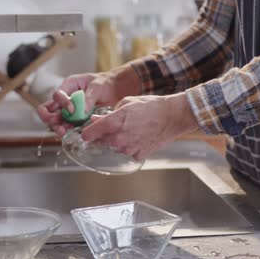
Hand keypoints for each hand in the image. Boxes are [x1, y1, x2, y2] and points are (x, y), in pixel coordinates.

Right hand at [38, 65, 140, 135]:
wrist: (115, 91)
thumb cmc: (105, 83)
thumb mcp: (97, 86)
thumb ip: (89, 97)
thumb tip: (83, 111)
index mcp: (68, 86)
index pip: (57, 95)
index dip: (62, 103)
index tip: (72, 109)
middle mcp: (65, 99)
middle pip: (49, 110)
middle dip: (51, 119)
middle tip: (59, 125)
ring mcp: (69, 111)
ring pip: (56, 121)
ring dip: (58, 127)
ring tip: (64, 132)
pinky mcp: (76, 120)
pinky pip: (68, 127)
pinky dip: (68, 131)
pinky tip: (72, 134)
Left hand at [81, 93, 199, 159]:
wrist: (173, 116)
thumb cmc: (152, 106)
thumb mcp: (126, 103)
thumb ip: (108, 113)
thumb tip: (96, 119)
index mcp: (114, 122)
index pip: (89, 133)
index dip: (87, 133)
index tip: (87, 133)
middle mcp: (119, 138)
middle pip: (101, 142)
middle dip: (103, 135)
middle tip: (115, 126)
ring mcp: (129, 149)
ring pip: (115, 147)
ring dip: (118, 141)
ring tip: (132, 129)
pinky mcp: (138, 155)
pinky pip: (129, 152)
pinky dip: (131, 146)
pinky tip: (140, 137)